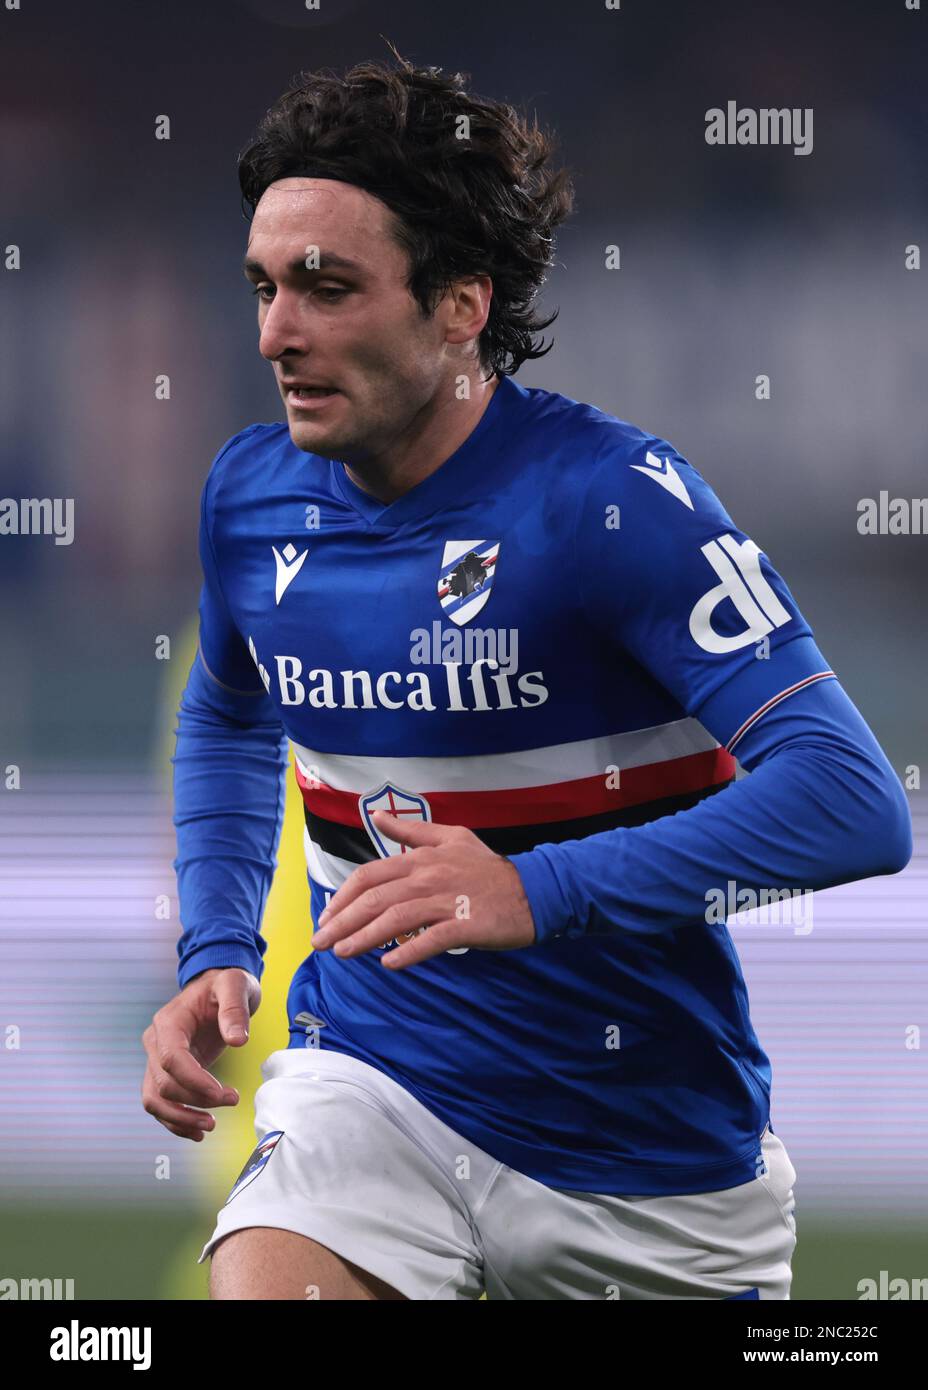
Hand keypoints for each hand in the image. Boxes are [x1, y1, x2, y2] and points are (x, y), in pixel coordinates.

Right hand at [141, 967, 260, 1140]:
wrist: (216, 986)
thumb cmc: (225, 984)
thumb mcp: (235, 985)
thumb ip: (235, 1010)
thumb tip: (237, 1041)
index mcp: (168, 1022)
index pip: (171, 1059)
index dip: (195, 1081)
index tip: (223, 1094)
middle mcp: (156, 1041)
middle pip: (164, 1083)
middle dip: (195, 1101)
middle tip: (232, 1101)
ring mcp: (157, 1058)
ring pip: (155, 1099)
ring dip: (180, 1118)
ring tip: (210, 1127)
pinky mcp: (166, 1072)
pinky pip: (161, 1103)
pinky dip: (175, 1121)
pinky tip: (198, 1132)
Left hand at [311, 809, 535, 969]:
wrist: (534, 889)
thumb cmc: (489, 868)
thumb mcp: (451, 838)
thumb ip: (411, 831)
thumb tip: (375, 816)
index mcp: (422, 858)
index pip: (370, 876)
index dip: (343, 898)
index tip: (327, 918)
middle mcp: (429, 877)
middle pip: (375, 899)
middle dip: (342, 922)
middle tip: (321, 942)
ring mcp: (448, 901)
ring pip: (396, 919)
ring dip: (364, 938)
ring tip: (343, 954)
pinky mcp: (466, 925)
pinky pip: (432, 940)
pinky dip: (408, 952)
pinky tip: (389, 963)